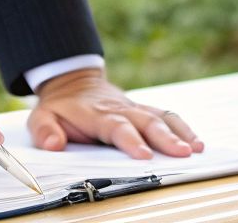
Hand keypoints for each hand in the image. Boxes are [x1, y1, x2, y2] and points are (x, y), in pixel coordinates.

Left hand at [26, 68, 203, 159]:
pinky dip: (183, 127)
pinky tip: (197, 142)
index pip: (116, 127)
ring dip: (180, 132)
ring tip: (196, 148)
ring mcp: (134, 108)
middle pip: (146, 122)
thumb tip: (54, 144)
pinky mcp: (143, 110)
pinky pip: (166, 116)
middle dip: (165, 138)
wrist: (73, 81)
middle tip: (182, 153)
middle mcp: (120, 109)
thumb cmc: (60, 106)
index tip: (144, 155)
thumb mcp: (41, 116)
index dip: (131, 140)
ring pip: (160, 117)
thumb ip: (45, 130)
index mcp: (97, 113)